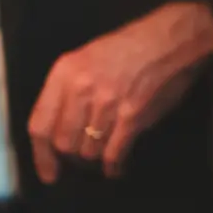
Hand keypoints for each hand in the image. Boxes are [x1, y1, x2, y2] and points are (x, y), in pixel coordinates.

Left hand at [27, 0, 212, 182]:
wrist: (171, 39)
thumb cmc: (130, 46)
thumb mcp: (87, 57)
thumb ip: (69, 90)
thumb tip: (60, 128)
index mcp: (66, 72)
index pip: (40, 124)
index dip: (41, 155)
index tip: (48, 172)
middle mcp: (82, 89)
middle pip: (64, 143)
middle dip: (73, 156)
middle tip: (83, 156)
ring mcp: (107, 104)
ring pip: (89, 151)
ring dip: (96, 158)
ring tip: (104, 154)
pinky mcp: (132, 116)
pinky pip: (114, 153)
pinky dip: (114, 166)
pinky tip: (117, 167)